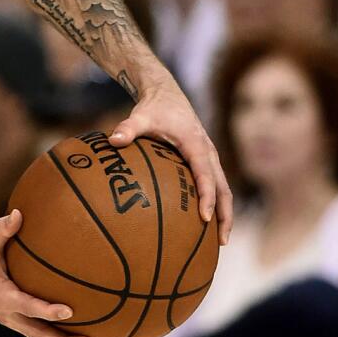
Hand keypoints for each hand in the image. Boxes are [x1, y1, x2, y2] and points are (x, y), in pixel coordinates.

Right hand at [0, 210, 94, 336]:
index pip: (27, 306)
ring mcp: (12, 322)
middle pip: (39, 335)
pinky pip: (38, 336)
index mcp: (1, 295)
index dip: (47, 310)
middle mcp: (8, 314)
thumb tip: (18, 213)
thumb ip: (1, 229)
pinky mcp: (16, 323)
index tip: (69, 311)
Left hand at [107, 74, 233, 244]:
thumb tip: (112, 140)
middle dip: (225, 215)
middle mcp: (209, 153)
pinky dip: (216, 203)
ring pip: (223, 189)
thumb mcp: (141, 116)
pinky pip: (215, 185)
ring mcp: (210, 158)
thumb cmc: (154, 107)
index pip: (205, 176)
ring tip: (218, 241)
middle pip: (224, 189)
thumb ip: (127, 128)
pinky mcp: (205, 160)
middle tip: (220, 242)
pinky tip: (205, 222)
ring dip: (224, 213)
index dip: (206, 197)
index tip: (204, 218)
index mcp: (196, 145)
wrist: (167, 94)